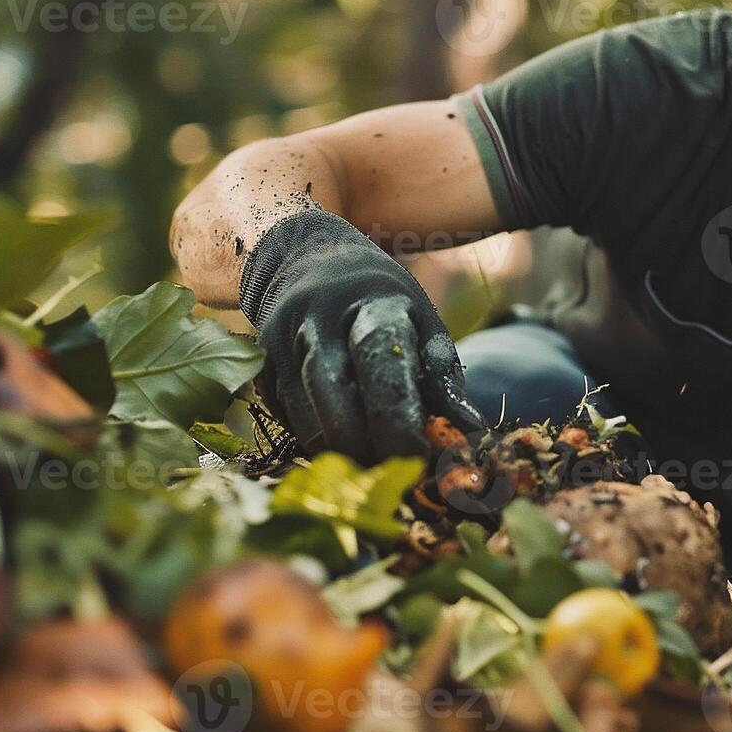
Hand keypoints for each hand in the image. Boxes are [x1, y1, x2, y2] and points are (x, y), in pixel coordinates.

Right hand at [239, 210, 484, 461]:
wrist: (303, 259)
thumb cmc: (379, 301)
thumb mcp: (420, 321)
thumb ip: (442, 377)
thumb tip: (470, 433)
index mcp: (370, 304)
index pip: (381, 363)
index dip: (400, 418)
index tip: (421, 456)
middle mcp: (318, 321)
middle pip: (335, 399)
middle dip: (367, 447)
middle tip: (395, 471)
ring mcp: (281, 344)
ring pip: (306, 418)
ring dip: (341, 454)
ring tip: (374, 466)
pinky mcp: (261, 368)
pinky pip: (288, 421)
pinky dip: (317, 442)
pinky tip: (342, 445)